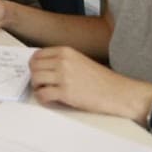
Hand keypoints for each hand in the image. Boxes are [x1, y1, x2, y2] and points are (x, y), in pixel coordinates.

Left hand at [28, 46, 151, 122]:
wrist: (117, 92)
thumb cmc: (101, 79)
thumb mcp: (80, 60)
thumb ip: (62, 60)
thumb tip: (42, 65)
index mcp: (66, 51)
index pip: (37, 55)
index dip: (34, 65)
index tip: (36, 71)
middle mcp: (63, 61)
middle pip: (34, 66)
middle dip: (34, 76)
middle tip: (40, 83)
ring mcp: (63, 77)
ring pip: (35, 79)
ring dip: (37, 87)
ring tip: (45, 91)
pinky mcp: (65, 93)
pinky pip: (42, 94)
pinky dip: (42, 98)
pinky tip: (49, 99)